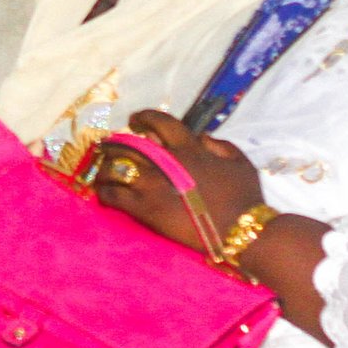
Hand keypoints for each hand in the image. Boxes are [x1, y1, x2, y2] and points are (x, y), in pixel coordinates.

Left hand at [89, 111, 262, 255]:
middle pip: (128, 144)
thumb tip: (201, 137)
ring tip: (101, 170)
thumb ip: (220, 145)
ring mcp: (152, 185)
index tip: (135, 120)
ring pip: (116, 167)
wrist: (242, 230)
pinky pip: (114, 195)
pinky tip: (102, 192)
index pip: (158, 121)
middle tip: (108, 146)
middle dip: (115, 143)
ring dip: (105, 167)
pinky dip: (104, 191)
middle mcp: (165, 161)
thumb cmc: (245, 198)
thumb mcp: (240, 163)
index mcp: (188, 147)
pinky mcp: (145, 209)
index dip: (143, 117)